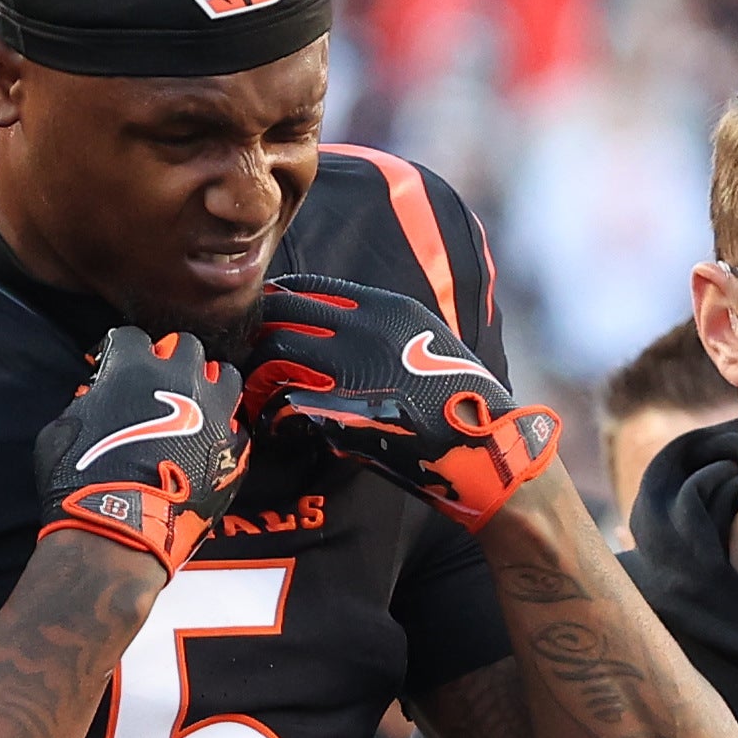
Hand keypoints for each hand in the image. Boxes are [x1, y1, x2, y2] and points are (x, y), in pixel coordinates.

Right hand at [36, 325, 247, 568]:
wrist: (118, 527)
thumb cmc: (80, 480)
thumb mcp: (62, 429)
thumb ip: (84, 403)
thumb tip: (95, 399)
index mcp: (134, 367)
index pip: (132, 338)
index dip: (123, 352)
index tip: (115, 367)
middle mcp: (180, 379)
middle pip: (186, 347)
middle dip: (172, 360)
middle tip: (160, 384)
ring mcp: (212, 411)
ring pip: (225, 375)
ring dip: (209, 384)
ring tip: (196, 403)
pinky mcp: (231, 448)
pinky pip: (236, 426)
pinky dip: (223, 431)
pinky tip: (208, 442)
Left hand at [240, 276, 560, 530]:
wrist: (487, 450)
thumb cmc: (461, 405)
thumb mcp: (426, 343)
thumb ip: (382, 331)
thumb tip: (339, 334)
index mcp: (386, 308)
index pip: (307, 288)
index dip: (277, 307)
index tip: (264, 326)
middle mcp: (365, 329)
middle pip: (279, 315)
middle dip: (256, 339)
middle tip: (249, 366)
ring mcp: (352, 370)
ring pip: (273, 356)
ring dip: (258, 380)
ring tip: (258, 401)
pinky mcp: (343, 412)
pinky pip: (284, 404)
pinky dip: (272, 418)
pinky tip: (276, 430)